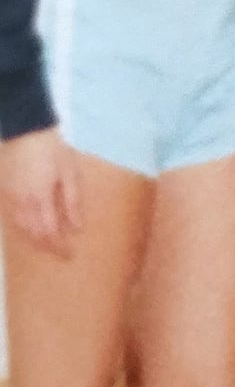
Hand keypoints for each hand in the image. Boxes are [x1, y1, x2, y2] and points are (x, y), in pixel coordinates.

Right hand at [0, 128, 82, 254]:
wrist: (25, 130)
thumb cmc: (52, 149)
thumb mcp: (70, 173)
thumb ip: (72, 202)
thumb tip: (76, 228)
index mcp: (40, 200)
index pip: (49, 233)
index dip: (59, 247)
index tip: (70, 255)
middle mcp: (21, 203)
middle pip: (32, 235)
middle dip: (46, 247)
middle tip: (60, 253)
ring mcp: (10, 198)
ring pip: (20, 228)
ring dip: (34, 239)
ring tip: (48, 244)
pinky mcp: (5, 192)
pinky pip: (12, 218)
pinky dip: (23, 228)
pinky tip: (32, 227)